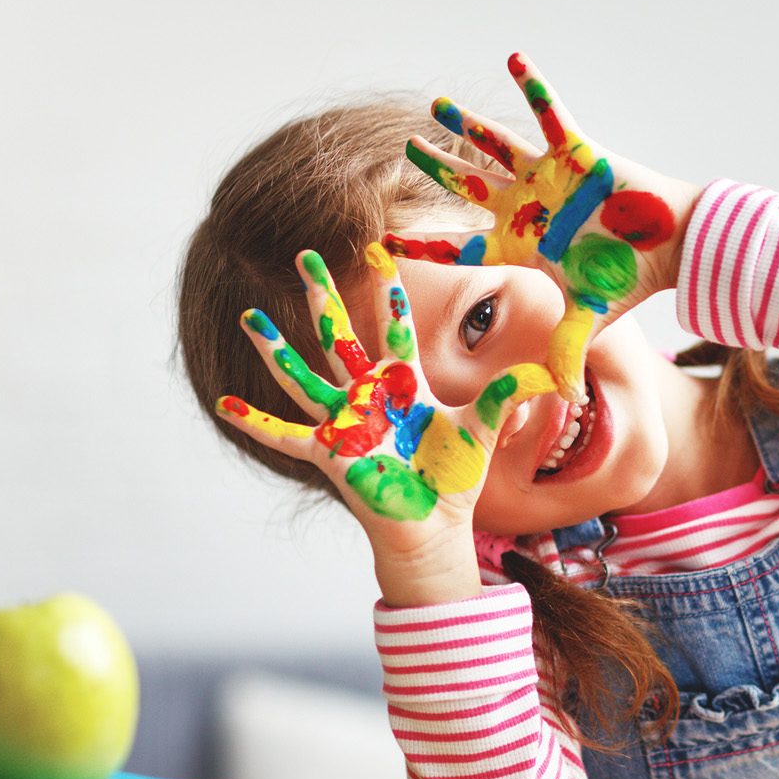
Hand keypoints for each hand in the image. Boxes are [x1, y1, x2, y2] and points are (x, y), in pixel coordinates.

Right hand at [217, 244, 553, 601]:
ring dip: (276, 348)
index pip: (396, 327)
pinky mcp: (330, 453)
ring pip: (304, 375)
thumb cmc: (453, 479)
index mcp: (405, 385)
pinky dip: (254, 421)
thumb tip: (554, 375)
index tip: (379, 250)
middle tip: (305, 255)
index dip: (389, 291)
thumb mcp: (485, 428)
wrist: (435, 527)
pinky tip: (224, 404)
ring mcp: (345, 424)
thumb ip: (511, 396)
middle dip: (324, 296)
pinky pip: (285, 435)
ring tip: (249, 317)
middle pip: (341, 335)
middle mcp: (369, 397)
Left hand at [389, 53, 699, 402]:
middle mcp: (526, 205)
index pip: (459, 246)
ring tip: (437, 106)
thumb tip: (563, 402)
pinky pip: (550, 111)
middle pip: (466, 186)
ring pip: (495, 144)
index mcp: (520, 244)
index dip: (422, 246)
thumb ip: (567, 352)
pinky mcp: (576, 150)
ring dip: (467, 124)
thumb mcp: (589, 318)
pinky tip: (513, 56)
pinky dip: (533, 85)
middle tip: (406, 151)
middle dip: (436, 169)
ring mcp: (548, 176)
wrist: (671, 246)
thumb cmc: (629, 279)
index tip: (381, 244)